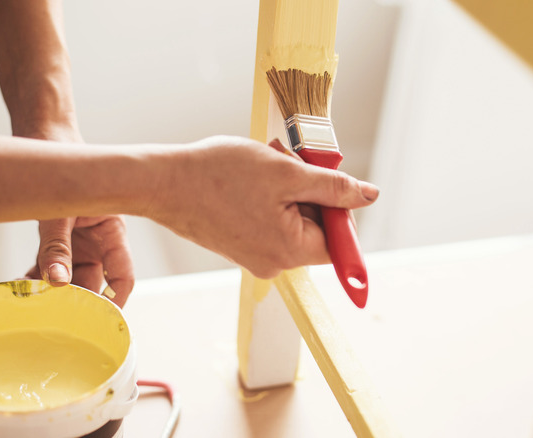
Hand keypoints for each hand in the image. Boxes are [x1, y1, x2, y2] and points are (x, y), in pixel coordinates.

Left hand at [19, 125, 134, 306]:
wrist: (48, 138)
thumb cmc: (66, 168)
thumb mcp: (59, 211)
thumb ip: (56, 247)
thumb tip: (57, 282)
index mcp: (113, 233)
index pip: (123, 277)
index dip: (116, 300)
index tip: (100, 320)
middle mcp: (99, 242)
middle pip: (94, 282)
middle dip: (77, 300)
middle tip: (57, 315)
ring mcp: (79, 241)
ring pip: (71, 277)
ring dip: (54, 289)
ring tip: (35, 300)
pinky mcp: (58, 239)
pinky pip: (52, 265)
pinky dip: (39, 276)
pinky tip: (23, 284)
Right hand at [147, 135, 378, 278]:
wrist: (164, 183)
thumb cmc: (219, 176)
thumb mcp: (287, 173)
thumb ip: (333, 187)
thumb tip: (368, 196)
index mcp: (290, 252)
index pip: (338, 240)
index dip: (339, 207)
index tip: (324, 179)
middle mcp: (274, 264)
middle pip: (315, 230)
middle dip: (310, 193)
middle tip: (291, 163)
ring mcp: (255, 256)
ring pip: (292, 221)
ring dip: (289, 191)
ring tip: (268, 166)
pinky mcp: (239, 245)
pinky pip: (269, 222)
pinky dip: (269, 198)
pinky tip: (253, 177)